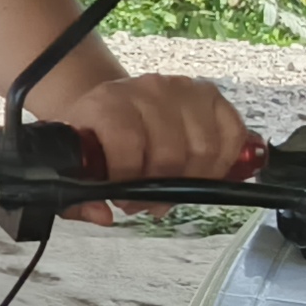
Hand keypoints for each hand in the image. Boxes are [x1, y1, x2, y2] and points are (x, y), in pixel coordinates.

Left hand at [49, 72, 256, 216]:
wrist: (110, 105)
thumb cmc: (95, 135)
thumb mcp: (74, 164)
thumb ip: (77, 198)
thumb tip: (102, 216)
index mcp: (108, 102)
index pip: (128, 141)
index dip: (128, 178)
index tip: (122, 198)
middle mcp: (149, 90)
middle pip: (171, 152)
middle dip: (160, 189)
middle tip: (145, 201)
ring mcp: (184, 90)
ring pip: (204, 149)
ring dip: (191, 181)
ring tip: (170, 188)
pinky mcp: (211, 96)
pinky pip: (232, 135)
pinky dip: (222, 163)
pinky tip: (200, 173)